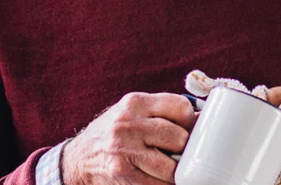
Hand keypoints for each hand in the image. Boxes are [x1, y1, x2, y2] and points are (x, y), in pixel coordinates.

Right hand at [63, 92, 197, 184]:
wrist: (78, 160)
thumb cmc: (112, 136)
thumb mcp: (132, 114)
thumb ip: (160, 113)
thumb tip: (202, 121)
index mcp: (134, 103)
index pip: (180, 106)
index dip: (190, 121)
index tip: (189, 131)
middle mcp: (128, 123)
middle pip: (178, 137)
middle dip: (184, 150)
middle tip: (180, 154)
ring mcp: (124, 149)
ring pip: (171, 166)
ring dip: (176, 172)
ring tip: (171, 170)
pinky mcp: (122, 172)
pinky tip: (161, 181)